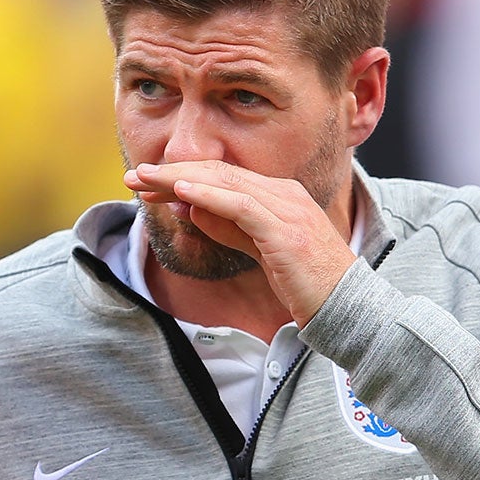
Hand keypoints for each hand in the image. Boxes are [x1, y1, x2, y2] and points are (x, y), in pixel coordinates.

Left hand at [124, 159, 355, 324]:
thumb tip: (189, 206)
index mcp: (280, 195)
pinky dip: (209, 195)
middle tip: (133, 176)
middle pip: (218, 173)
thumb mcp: (257, 250)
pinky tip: (181, 191)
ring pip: (225, 183)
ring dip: (179, 179)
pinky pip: (241, 205)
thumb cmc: (305, 283)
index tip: (145, 183)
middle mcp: (285, 193)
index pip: (221, 177)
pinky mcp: (286, 230)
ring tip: (144, 179)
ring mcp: (288, 209)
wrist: (347, 307)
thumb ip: (226, 227)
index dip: (179, 177)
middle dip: (171, 173)